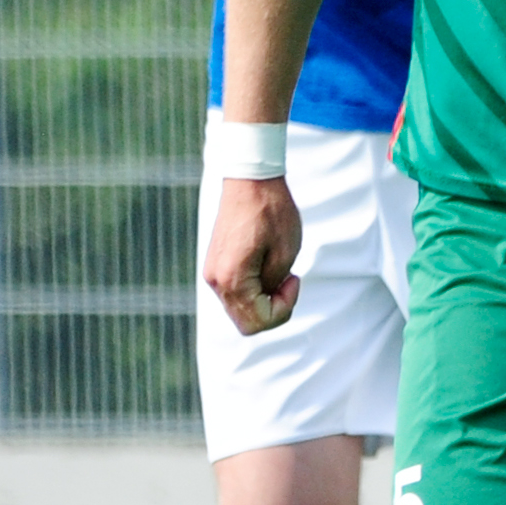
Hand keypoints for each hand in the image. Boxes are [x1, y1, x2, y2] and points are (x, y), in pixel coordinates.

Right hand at [202, 176, 303, 335]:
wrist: (250, 181)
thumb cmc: (272, 213)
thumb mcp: (285, 254)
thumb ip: (273, 286)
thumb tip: (264, 302)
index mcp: (232, 280)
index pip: (258, 323)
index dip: (283, 309)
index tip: (293, 279)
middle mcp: (215, 281)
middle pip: (247, 323)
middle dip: (274, 310)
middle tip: (288, 280)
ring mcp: (212, 274)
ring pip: (241, 310)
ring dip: (265, 301)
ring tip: (279, 272)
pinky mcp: (216, 266)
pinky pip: (237, 294)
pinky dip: (255, 291)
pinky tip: (268, 268)